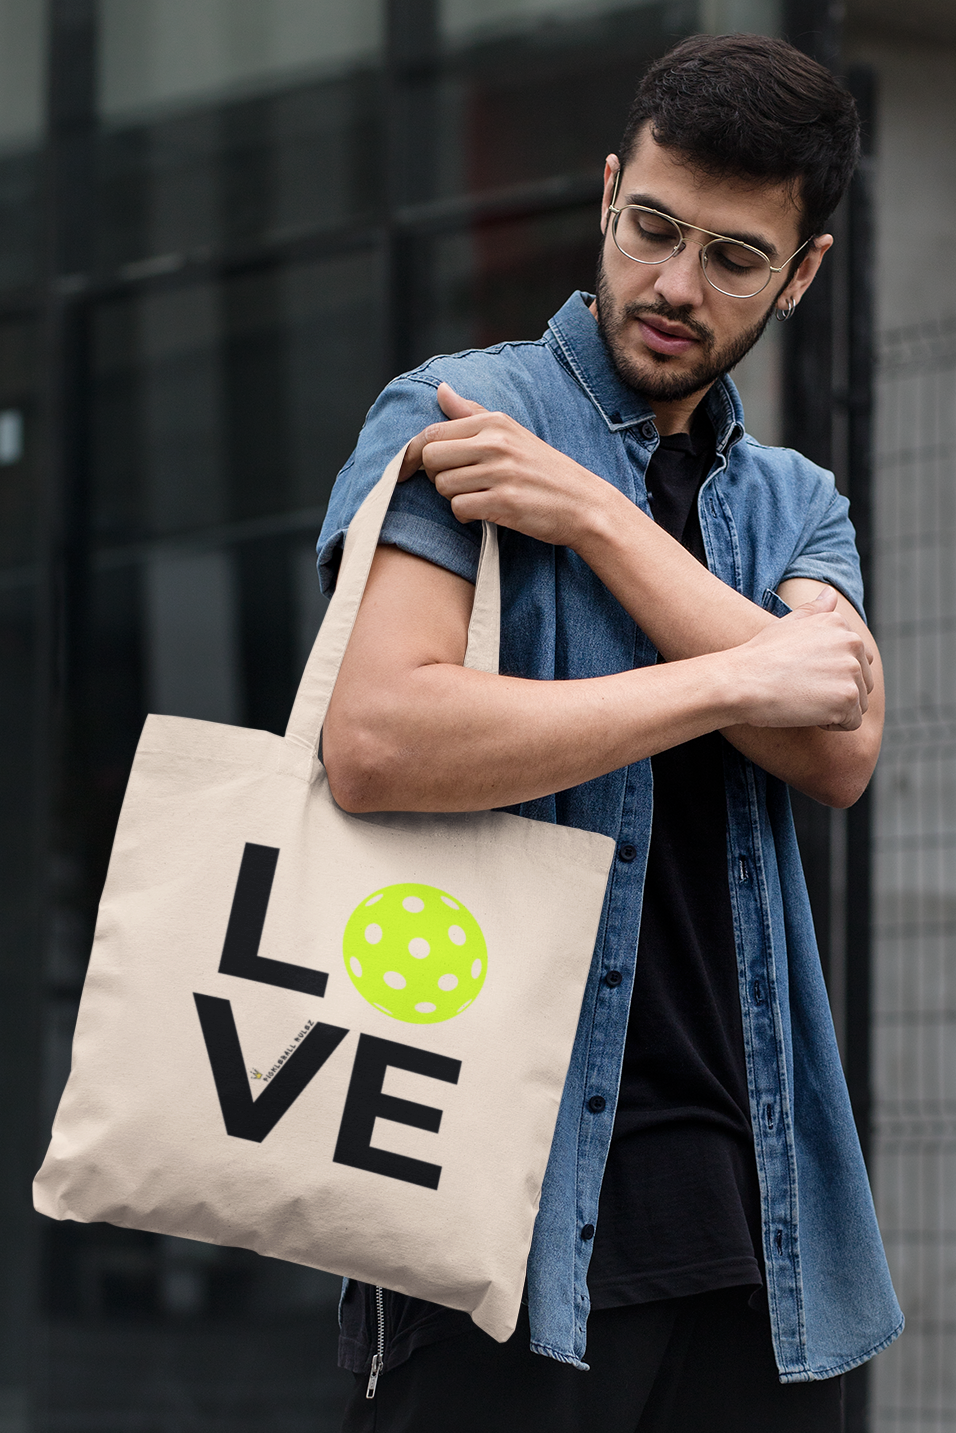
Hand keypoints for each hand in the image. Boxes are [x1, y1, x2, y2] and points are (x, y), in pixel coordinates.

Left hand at [399, 382, 610, 547]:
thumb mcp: (512, 432)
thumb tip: (441, 389)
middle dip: (436, 476)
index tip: (409, 469)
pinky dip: (466, 516)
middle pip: (430, 458)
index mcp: (495, 422)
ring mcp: (501, 472)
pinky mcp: (504, 502)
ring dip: (454, 497)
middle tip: (458, 483)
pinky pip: (459, 508)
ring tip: (479, 496)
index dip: (414, 454)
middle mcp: (496, 442)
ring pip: (443, 486)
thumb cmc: (544, 470)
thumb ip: (471, 413)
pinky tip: (484, 512)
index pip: (432, 432)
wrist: (584, 504)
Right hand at [731, 588, 873, 731]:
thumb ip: (816, 611)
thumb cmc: (759, 656)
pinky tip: (806, 712)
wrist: (742, 681)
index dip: (831, 673)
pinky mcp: (847, 698)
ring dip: (835, 709)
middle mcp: (852, 643)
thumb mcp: (788, 623)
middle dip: (837, 692)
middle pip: (862, 682)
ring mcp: (851, 670)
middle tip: (802, 689)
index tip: (804, 674)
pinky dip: (831, 724)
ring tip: (803, 699)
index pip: (857, 659)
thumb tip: (830, 593)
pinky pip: (851, 722)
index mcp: (839, 625)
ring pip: (859, 704)